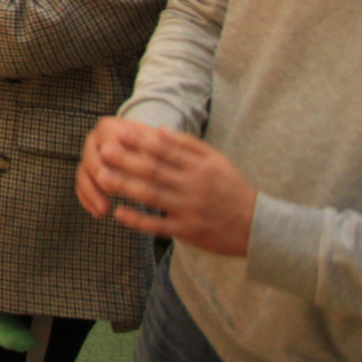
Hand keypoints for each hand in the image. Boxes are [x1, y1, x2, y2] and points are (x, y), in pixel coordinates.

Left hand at [77, 117, 256, 257]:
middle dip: (127, 160)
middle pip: (154, 171)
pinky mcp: (188, 231)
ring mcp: (189, 210)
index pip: (165, 150)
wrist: (258, 227)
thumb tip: (158, 129)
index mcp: (199, 167)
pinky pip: (159, 226)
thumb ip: (188, 144)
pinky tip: (119, 213)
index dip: (140, 140)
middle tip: (103, 151)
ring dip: (126, 187)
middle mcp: (193, 187)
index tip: (119, 132)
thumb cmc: (232, 188)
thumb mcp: (217, 161)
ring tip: (103, 179)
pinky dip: (139, 220)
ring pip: (152, 196)